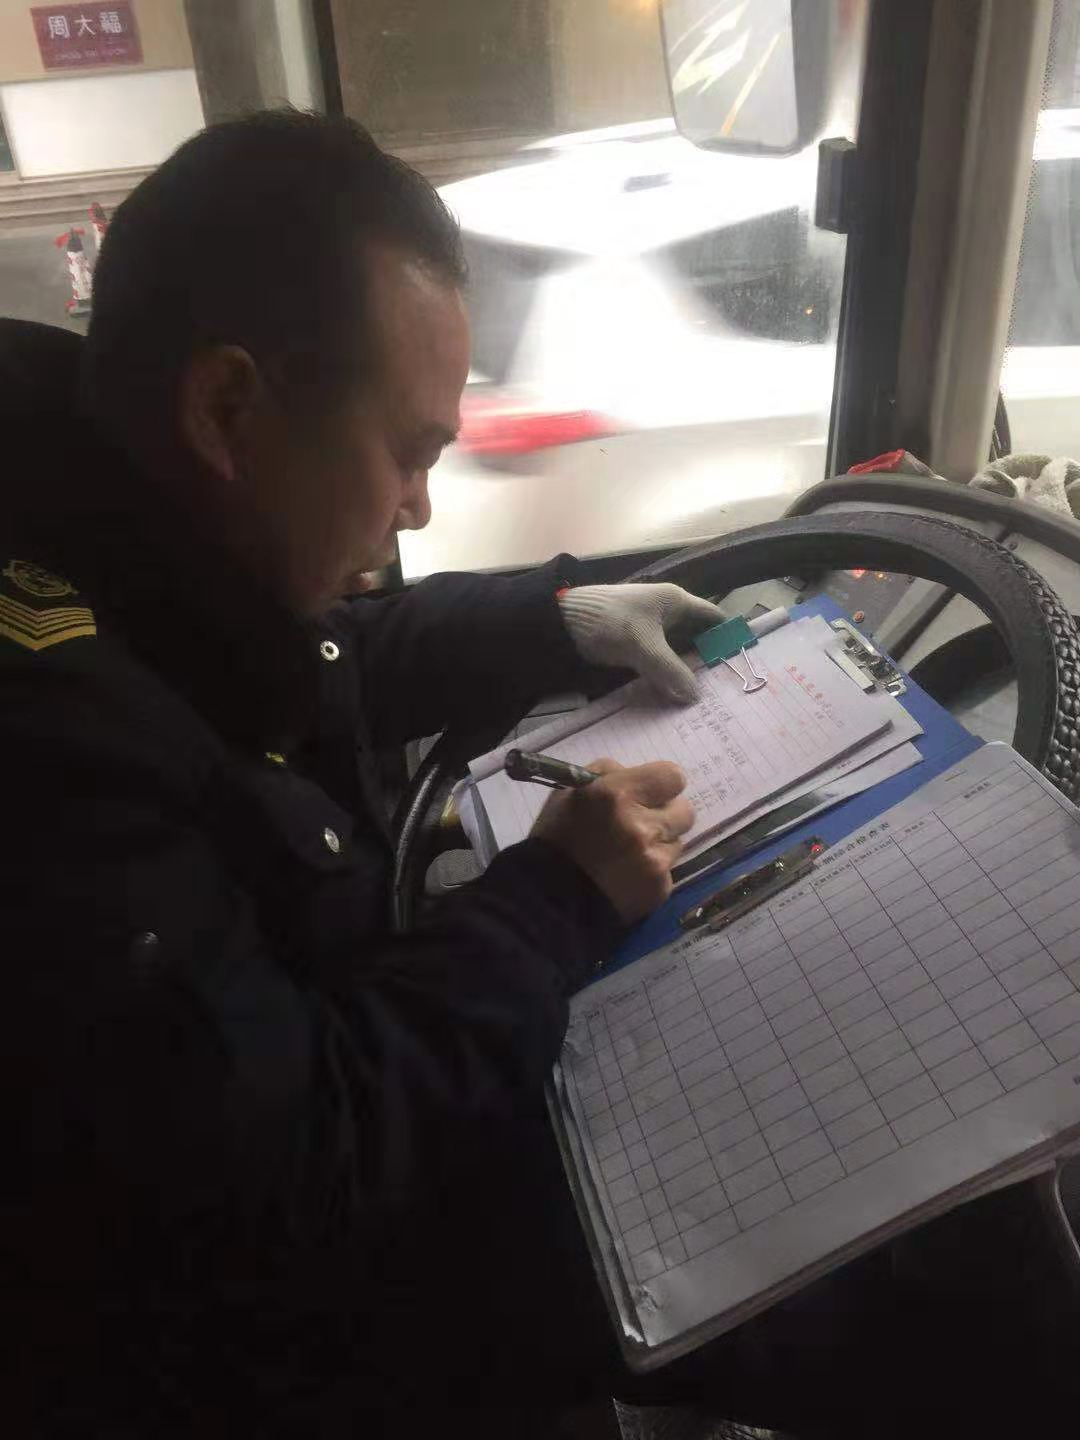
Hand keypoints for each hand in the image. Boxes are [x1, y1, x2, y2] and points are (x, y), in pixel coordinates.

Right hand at [532, 759, 693, 923]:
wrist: (549, 901)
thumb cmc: (555, 840)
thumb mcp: (569, 793)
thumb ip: (607, 775)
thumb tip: (636, 775)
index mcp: (616, 794)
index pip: (673, 777)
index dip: (663, 785)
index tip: (652, 794)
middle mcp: (641, 825)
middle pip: (685, 810)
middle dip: (666, 815)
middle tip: (644, 824)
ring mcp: (654, 859)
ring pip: (677, 842)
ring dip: (659, 844)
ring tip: (629, 855)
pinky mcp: (660, 888)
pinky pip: (668, 871)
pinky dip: (652, 872)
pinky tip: (628, 877)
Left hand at [558, 583, 721, 703]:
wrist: (562, 622)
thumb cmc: (609, 622)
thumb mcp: (644, 647)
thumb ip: (671, 671)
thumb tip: (695, 697)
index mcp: (675, 601)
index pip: (712, 617)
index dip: (728, 635)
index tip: (743, 658)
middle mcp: (666, 612)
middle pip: (696, 637)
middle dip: (708, 660)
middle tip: (726, 689)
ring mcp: (650, 629)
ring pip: (678, 652)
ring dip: (687, 671)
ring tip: (706, 697)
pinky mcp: (636, 644)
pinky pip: (660, 660)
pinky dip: (668, 674)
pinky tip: (675, 694)